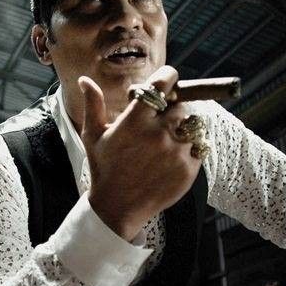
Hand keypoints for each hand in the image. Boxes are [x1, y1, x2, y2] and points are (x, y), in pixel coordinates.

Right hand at [79, 66, 201, 240]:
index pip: (163, 84)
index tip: (165, 81)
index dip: (167, 78)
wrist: (117, 208)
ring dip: (183, 129)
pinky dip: (191, 148)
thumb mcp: (93, 136)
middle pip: (179, 106)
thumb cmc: (104, 169)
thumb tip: (85, 80)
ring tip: (166, 142)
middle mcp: (158, 134)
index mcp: (135, 121)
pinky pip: (200, 146)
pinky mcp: (188, 169)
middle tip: (158, 122)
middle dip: (170, 110)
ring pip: (193, 125)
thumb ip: (93, 105)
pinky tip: (172, 156)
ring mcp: (176, 152)